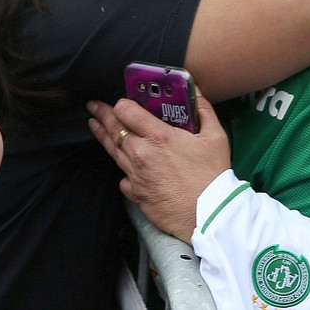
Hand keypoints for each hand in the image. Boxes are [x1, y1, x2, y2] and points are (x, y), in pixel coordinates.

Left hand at [86, 93, 229, 243]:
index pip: (126, 111)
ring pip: (112, 150)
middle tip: (93, 106)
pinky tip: (121, 162)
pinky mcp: (134, 192)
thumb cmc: (213, 177)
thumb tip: (197, 93)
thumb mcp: (215, 138)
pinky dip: (123, 168)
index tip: (120, 102)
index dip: (121, 104)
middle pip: (113, 128)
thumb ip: (203, 111)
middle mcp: (140, 153)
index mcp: (158, 137)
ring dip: (102, 135)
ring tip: (94, 124)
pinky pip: (122, 176)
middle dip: (101, 114)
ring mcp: (135, 174)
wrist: (210, 216)